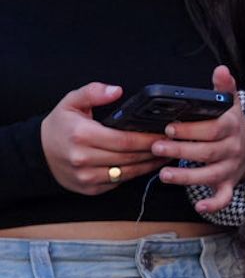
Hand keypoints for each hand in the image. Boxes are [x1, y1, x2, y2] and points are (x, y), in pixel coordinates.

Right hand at [39, 83, 162, 194]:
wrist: (38, 152)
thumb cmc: (60, 126)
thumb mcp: (71, 102)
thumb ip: (94, 92)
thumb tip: (116, 90)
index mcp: (82, 135)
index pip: (125, 140)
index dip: (148, 138)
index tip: (166, 133)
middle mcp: (83, 158)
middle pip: (130, 157)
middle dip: (154, 151)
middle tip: (173, 144)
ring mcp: (86, 176)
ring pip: (127, 173)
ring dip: (150, 165)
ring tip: (166, 154)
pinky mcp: (89, 188)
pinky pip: (119, 183)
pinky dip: (135, 174)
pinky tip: (147, 165)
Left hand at [153, 66, 244, 213]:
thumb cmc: (232, 124)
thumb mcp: (231, 104)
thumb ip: (224, 88)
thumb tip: (221, 69)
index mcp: (232, 127)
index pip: (214, 129)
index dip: (192, 129)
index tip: (169, 127)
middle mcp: (232, 149)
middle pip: (208, 152)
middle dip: (181, 150)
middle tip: (157, 146)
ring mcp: (230, 168)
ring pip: (210, 175)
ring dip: (187, 177)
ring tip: (164, 175)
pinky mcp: (228, 184)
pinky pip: (224, 197)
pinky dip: (214, 204)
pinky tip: (199, 207)